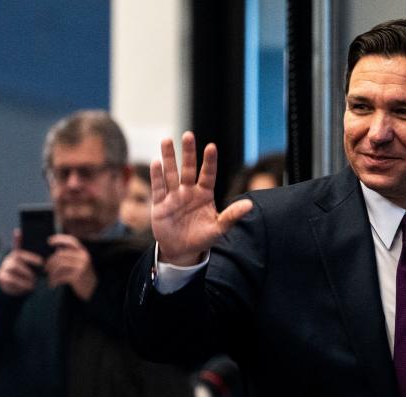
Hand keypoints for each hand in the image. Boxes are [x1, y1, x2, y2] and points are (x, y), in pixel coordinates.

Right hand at [0, 229, 43, 295]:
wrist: (14, 289)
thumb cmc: (27, 277)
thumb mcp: (33, 269)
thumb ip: (39, 261)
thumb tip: (52, 255)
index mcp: (17, 255)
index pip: (17, 244)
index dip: (17, 238)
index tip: (18, 231)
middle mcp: (9, 259)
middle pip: (18, 255)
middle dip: (31, 259)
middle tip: (42, 264)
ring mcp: (4, 267)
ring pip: (15, 267)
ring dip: (27, 274)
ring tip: (34, 280)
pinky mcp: (2, 277)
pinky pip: (11, 279)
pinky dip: (22, 284)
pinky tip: (29, 286)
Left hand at [46, 234, 96, 300]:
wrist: (93, 289)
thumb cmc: (82, 275)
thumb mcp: (79, 263)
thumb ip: (69, 256)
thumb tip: (56, 249)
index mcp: (83, 251)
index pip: (71, 241)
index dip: (59, 239)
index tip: (49, 241)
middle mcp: (83, 257)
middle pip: (60, 254)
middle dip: (50, 262)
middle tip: (46, 269)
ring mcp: (81, 266)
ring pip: (59, 265)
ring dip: (51, 272)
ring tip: (49, 277)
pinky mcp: (77, 276)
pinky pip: (61, 276)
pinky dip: (54, 280)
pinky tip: (53, 284)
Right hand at [151, 131, 252, 265]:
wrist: (181, 251)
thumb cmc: (201, 238)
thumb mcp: (219, 229)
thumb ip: (231, 216)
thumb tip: (250, 205)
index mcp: (204, 194)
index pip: (208, 174)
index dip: (209, 162)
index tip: (211, 147)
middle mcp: (188, 191)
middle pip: (187, 168)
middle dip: (187, 152)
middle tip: (187, 135)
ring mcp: (173, 196)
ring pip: (171, 174)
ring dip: (168, 158)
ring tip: (167, 140)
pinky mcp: (160, 204)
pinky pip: (159, 188)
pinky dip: (157, 176)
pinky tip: (156, 163)